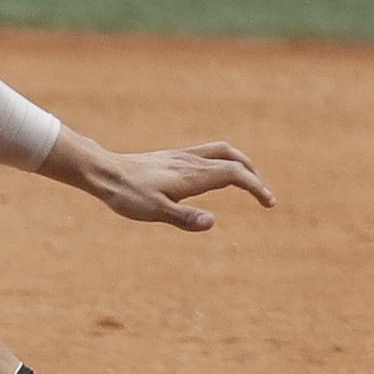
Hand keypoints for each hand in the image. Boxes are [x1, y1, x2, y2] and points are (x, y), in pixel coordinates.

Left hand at [49, 132, 276, 230]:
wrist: (104, 171)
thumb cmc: (127, 195)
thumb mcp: (154, 212)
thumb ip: (184, 218)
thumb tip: (213, 222)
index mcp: (193, 175)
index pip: (235, 174)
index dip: (256, 187)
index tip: (269, 202)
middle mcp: (191, 161)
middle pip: (233, 159)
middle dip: (254, 176)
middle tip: (265, 197)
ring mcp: (181, 156)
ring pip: (221, 152)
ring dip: (240, 164)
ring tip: (249, 181)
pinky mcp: (172, 157)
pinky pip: (207, 153)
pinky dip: (223, 161)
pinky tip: (215, 175)